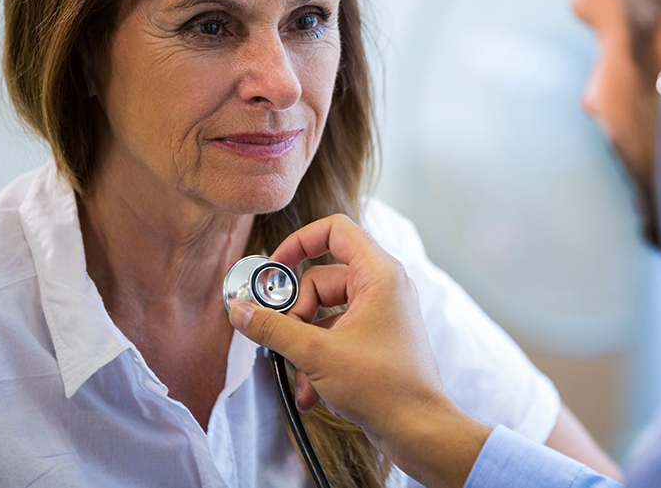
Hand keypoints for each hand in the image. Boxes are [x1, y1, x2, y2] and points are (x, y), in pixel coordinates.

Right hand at [228, 214, 490, 487]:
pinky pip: (335, 335)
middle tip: (284, 339)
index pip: (335, 230)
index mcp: (378, 274)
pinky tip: (311, 392)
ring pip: (324, 312)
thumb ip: (273, 328)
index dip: (299, 242)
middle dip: (296, 314)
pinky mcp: (374, 339)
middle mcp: (382, 287)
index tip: (273, 269)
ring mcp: (379, 314)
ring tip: (302, 375)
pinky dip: (319, 359)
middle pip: (320, 278)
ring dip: (304, 345)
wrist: (418, 429)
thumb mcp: (316, 354)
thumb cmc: (385, 387)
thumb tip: (241, 310)